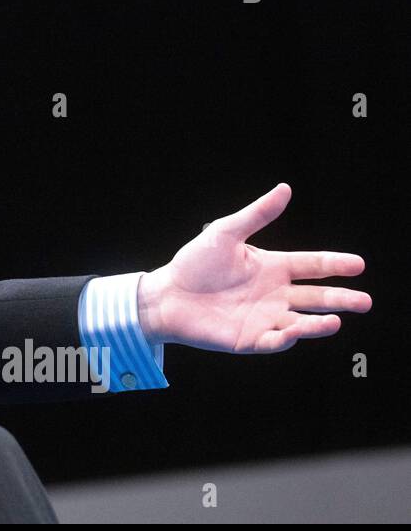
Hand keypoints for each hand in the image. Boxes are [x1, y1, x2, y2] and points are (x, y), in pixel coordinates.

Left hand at [137, 183, 370, 352]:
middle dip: (341, 299)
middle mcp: (275, 294)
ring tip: (335, 320)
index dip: (335, 264)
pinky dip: (286, 338)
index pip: (312, 266)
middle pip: (316, 297)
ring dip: (319, 323)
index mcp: (273, 267)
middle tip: (364, 301)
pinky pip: (274, 342)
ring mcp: (265, 318)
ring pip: (301, 322)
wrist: (166, 295)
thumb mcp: (225, 233)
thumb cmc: (194, 263)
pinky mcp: (250, 340)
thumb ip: (256, 215)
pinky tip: (294, 330)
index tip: (358, 264)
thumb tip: (285, 189)